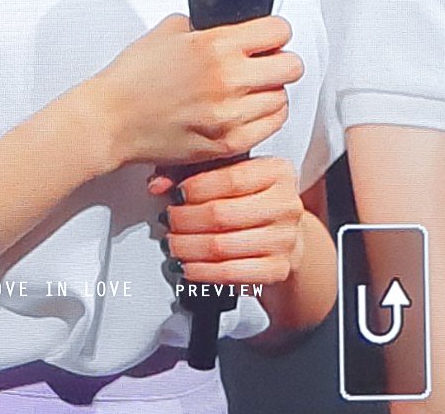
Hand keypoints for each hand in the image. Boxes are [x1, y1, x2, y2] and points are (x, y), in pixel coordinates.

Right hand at [86, 14, 302, 171]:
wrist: (111, 121)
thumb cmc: (132, 79)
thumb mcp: (168, 31)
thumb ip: (203, 26)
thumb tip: (226, 26)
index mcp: (215, 46)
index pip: (278, 31)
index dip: (274, 32)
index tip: (268, 36)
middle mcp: (228, 80)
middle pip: (291, 66)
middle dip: (280, 60)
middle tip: (265, 62)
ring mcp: (230, 115)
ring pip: (282, 99)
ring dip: (271, 91)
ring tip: (251, 89)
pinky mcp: (227, 143)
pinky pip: (270, 128)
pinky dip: (263, 118)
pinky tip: (246, 111)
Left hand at [148, 156, 305, 285]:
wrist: (283, 234)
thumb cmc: (248, 199)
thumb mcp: (225, 173)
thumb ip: (190, 170)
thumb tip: (158, 184)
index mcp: (277, 171)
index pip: (231, 178)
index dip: (197, 188)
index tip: (176, 194)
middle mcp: (286, 204)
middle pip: (222, 214)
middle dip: (185, 220)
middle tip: (168, 221)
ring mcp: (285, 239)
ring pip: (222, 246)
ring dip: (187, 247)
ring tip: (172, 243)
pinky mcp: (279, 269)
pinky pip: (231, 273)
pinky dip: (202, 272)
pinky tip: (188, 266)